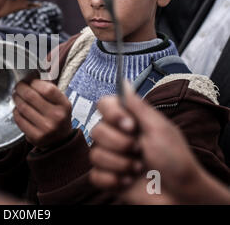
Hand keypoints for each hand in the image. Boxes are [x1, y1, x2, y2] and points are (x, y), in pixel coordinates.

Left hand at [13, 79, 72, 149]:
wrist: (60, 141)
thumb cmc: (57, 115)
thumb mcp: (60, 101)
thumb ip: (49, 86)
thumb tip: (39, 65)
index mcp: (64, 105)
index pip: (46, 88)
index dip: (34, 82)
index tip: (30, 81)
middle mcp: (57, 117)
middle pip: (31, 97)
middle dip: (21, 88)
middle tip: (18, 86)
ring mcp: (46, 128)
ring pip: (23, 107)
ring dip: (16, 99)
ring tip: (16, 95)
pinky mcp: (35, 137)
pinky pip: (19, 119)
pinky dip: (16, 112)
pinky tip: (18, 109)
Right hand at [90, 87, 229, 203]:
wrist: (181, 194)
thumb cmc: (176, 160)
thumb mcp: (160, 128)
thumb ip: (138, 106)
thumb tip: (125, 82)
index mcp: (128, 121)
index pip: (103, 104)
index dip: (112, 114)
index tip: (130, 125)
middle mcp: (116, 136)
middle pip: (96, 130)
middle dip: (120, 143)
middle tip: (139, 150)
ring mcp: (111, 157)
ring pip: (95, 154)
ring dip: (120, 164)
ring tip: (138, 168)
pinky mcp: (108, 178)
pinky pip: (94, 176)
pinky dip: (113, 180)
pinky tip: (128, 182)